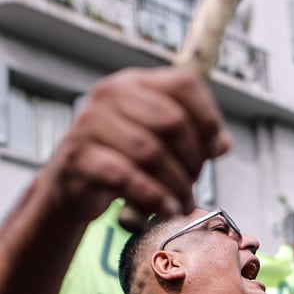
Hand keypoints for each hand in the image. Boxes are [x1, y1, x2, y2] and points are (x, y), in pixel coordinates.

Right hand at [38, 67, 229, 225]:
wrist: (70, 185)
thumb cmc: (119, 159)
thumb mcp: (156, 143)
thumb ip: (191, 138)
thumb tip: (223, 144)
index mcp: (134, 83)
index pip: (183, 84)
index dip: (207, 116)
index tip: (214, 149)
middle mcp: (110, 94)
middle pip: (172, 121)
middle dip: (192, 159)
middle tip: (194, 184)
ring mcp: (90, 123)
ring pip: (151, 152)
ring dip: (176, 184)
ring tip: (183, 205)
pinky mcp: (78, 157)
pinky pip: (125, 176)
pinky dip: (153, 197)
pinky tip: (165, 210)